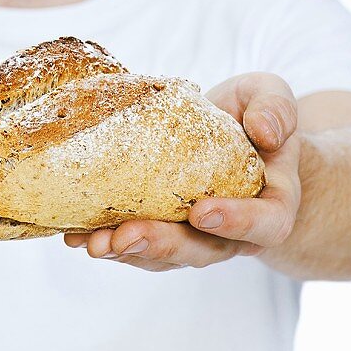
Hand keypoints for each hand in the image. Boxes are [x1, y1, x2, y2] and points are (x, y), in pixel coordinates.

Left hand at [64, 72, 301, 270]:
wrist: (235, 133)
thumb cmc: (255, 114)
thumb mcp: (270, 95)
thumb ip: (276, 108)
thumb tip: (267, 133)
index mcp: (272, 203)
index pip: (264, 224)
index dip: (235, 223)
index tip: (201, 212)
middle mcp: (234, 231)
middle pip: (203, 250)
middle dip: (161, 245)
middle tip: (125, 235)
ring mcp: (196, 235)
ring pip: (164, 255)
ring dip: (127, 251)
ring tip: (92, 242)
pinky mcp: (163, 229)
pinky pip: (137, 243)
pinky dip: (106, 239)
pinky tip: (74, 235)